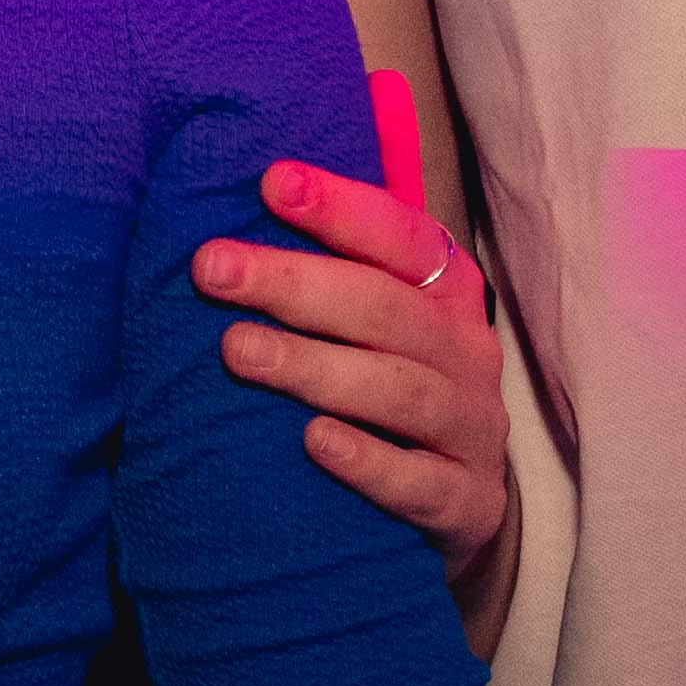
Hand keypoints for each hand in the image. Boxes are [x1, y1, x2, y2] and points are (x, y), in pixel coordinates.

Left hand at [200, 159, 508, 603]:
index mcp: (445, 292)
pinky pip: (422, 482)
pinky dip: (370, 461)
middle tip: (212, 269)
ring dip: (315, 366)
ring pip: (400, 391)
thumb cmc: (388, 390)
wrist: (455, 504)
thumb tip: (228, 222)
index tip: (271, 182)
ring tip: (238, 351)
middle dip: (295, 283)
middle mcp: (467, 351)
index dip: (340, 207)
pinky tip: (315, 441)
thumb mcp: (374, 324)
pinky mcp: (469, 503)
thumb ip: (328, 275)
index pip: (400, 236)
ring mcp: (473, 428)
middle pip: (384, 309)